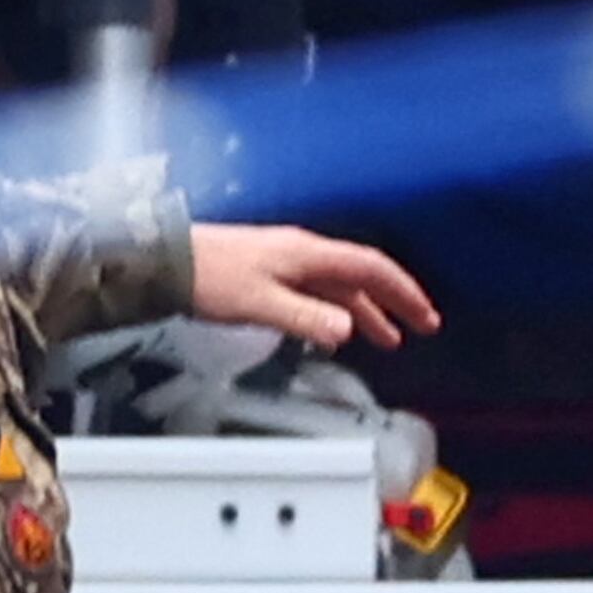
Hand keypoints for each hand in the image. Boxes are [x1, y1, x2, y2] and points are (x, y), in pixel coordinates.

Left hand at [187, 224, 437, 353]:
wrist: (168, 262)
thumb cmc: (209, 276)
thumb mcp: (261, 303)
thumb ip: (306, 318)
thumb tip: (346, 331)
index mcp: (308, 254)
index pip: (370, 268)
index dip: (402, 292)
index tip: (425, 316)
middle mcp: (304, 254)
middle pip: (361, 276)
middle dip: (394, 302)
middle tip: (420, 328)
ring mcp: (288, 262)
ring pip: (340, 287)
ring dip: (367, 311)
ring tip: (387, 338)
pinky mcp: (272, 274)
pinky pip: (319, 292)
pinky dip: (337, 313)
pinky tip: (336, 332)